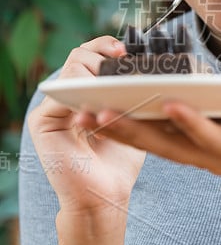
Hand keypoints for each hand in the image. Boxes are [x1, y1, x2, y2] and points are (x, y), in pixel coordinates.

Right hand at [28, 36, 146, 244]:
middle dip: (101, 51)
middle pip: (79, 55)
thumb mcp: (132, 121)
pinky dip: (83, 90)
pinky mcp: (42, 122)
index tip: (127, 50)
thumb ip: (133, 95)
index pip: (91, 55)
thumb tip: (154, 64)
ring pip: (71, 68)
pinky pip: (62, 93)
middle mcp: (65, 97)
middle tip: (122, 59)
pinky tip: (101, 98)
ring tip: (114, 80)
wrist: (104, 199)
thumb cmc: (121, 163)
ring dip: (95, 69)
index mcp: (84, 93)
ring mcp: (51, 108)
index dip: (106, 45)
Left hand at [75, 88, 220, 192]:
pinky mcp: (188, 148)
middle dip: (137, 132)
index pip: (213, 138)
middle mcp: (215, 158)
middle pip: (171, 147)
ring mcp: (199, 156)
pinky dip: (129, 130)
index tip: (170, 102)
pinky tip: (102, 114)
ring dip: (123, 132)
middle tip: (102, 114)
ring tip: (89, 114)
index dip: (193, 123)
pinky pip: (154, 141)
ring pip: (157, 146)